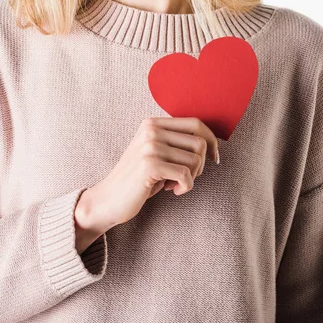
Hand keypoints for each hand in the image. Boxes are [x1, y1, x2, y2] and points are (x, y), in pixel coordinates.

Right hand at [73, 117, 218, 250]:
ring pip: (195, 160)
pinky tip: (171, 190)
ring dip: (191, 177)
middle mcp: (151, 130)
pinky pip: (186, 175)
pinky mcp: (150, 165)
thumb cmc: (139, 179)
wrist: (109, 199)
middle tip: (186, 177)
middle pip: (200, 142)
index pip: (196, 123)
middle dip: (200, 165)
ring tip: (175, 184)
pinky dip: (185, 187)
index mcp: (153, 123)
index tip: (214, 158)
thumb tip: (212, 142)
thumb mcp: (157, 153)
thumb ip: (176, 142)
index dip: (211, 141)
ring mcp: (150, 146)